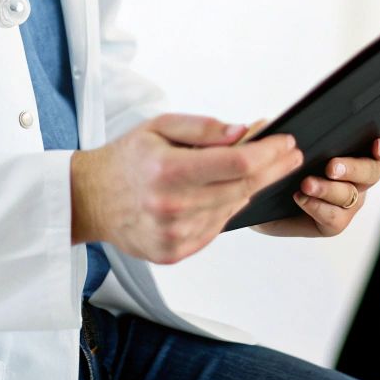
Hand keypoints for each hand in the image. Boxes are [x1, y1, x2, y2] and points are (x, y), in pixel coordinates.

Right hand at [70, 113, 302, 263]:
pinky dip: (226, 208)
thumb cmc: (127, 158)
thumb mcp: (159, 126)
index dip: (268, 152)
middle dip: (272, 168)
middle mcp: (171, 206)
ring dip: (250, 188)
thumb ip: (204, 128)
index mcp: (167, 170)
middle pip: (242, 187)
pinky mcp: (174, 252)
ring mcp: (173, 234)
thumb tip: (244, 131)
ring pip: (232, 208)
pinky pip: (216, 227)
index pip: (236, 163)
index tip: (286, 142)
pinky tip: (226, 192)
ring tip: (259, 168)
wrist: (89, 199)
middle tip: (290, 155)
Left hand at [254, 134, 379, 237]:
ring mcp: (349, 201)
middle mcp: (358, 176)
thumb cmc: (274, 165)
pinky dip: (318, 207)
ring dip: (329, 189)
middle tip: (331, 166)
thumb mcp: (272, 142)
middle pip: (373, 171)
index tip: (378, 146)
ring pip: (352, 195)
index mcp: (355, 149)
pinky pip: (335, 217)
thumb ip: (273, 130)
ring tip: (306, 184)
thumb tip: (267, 122)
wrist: (257, 199)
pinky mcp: (334, 222)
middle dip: (353, 167)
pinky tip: (301, 198)